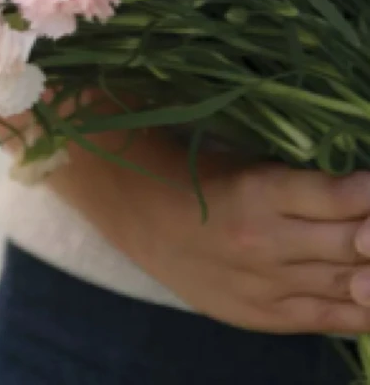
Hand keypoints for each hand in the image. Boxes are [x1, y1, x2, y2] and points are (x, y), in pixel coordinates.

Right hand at [39, 126, 369, 333]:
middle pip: (357, 245)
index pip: (342, 196)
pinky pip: (332, 318)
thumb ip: (302, 180)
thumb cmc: (191, 168)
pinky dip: (365, 305)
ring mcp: (266, 285)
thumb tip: (364, 191)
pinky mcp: (263, 314)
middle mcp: (266, 242)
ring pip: (353, 284)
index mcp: (257, 190)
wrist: (130, 208)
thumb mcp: (242, 158)